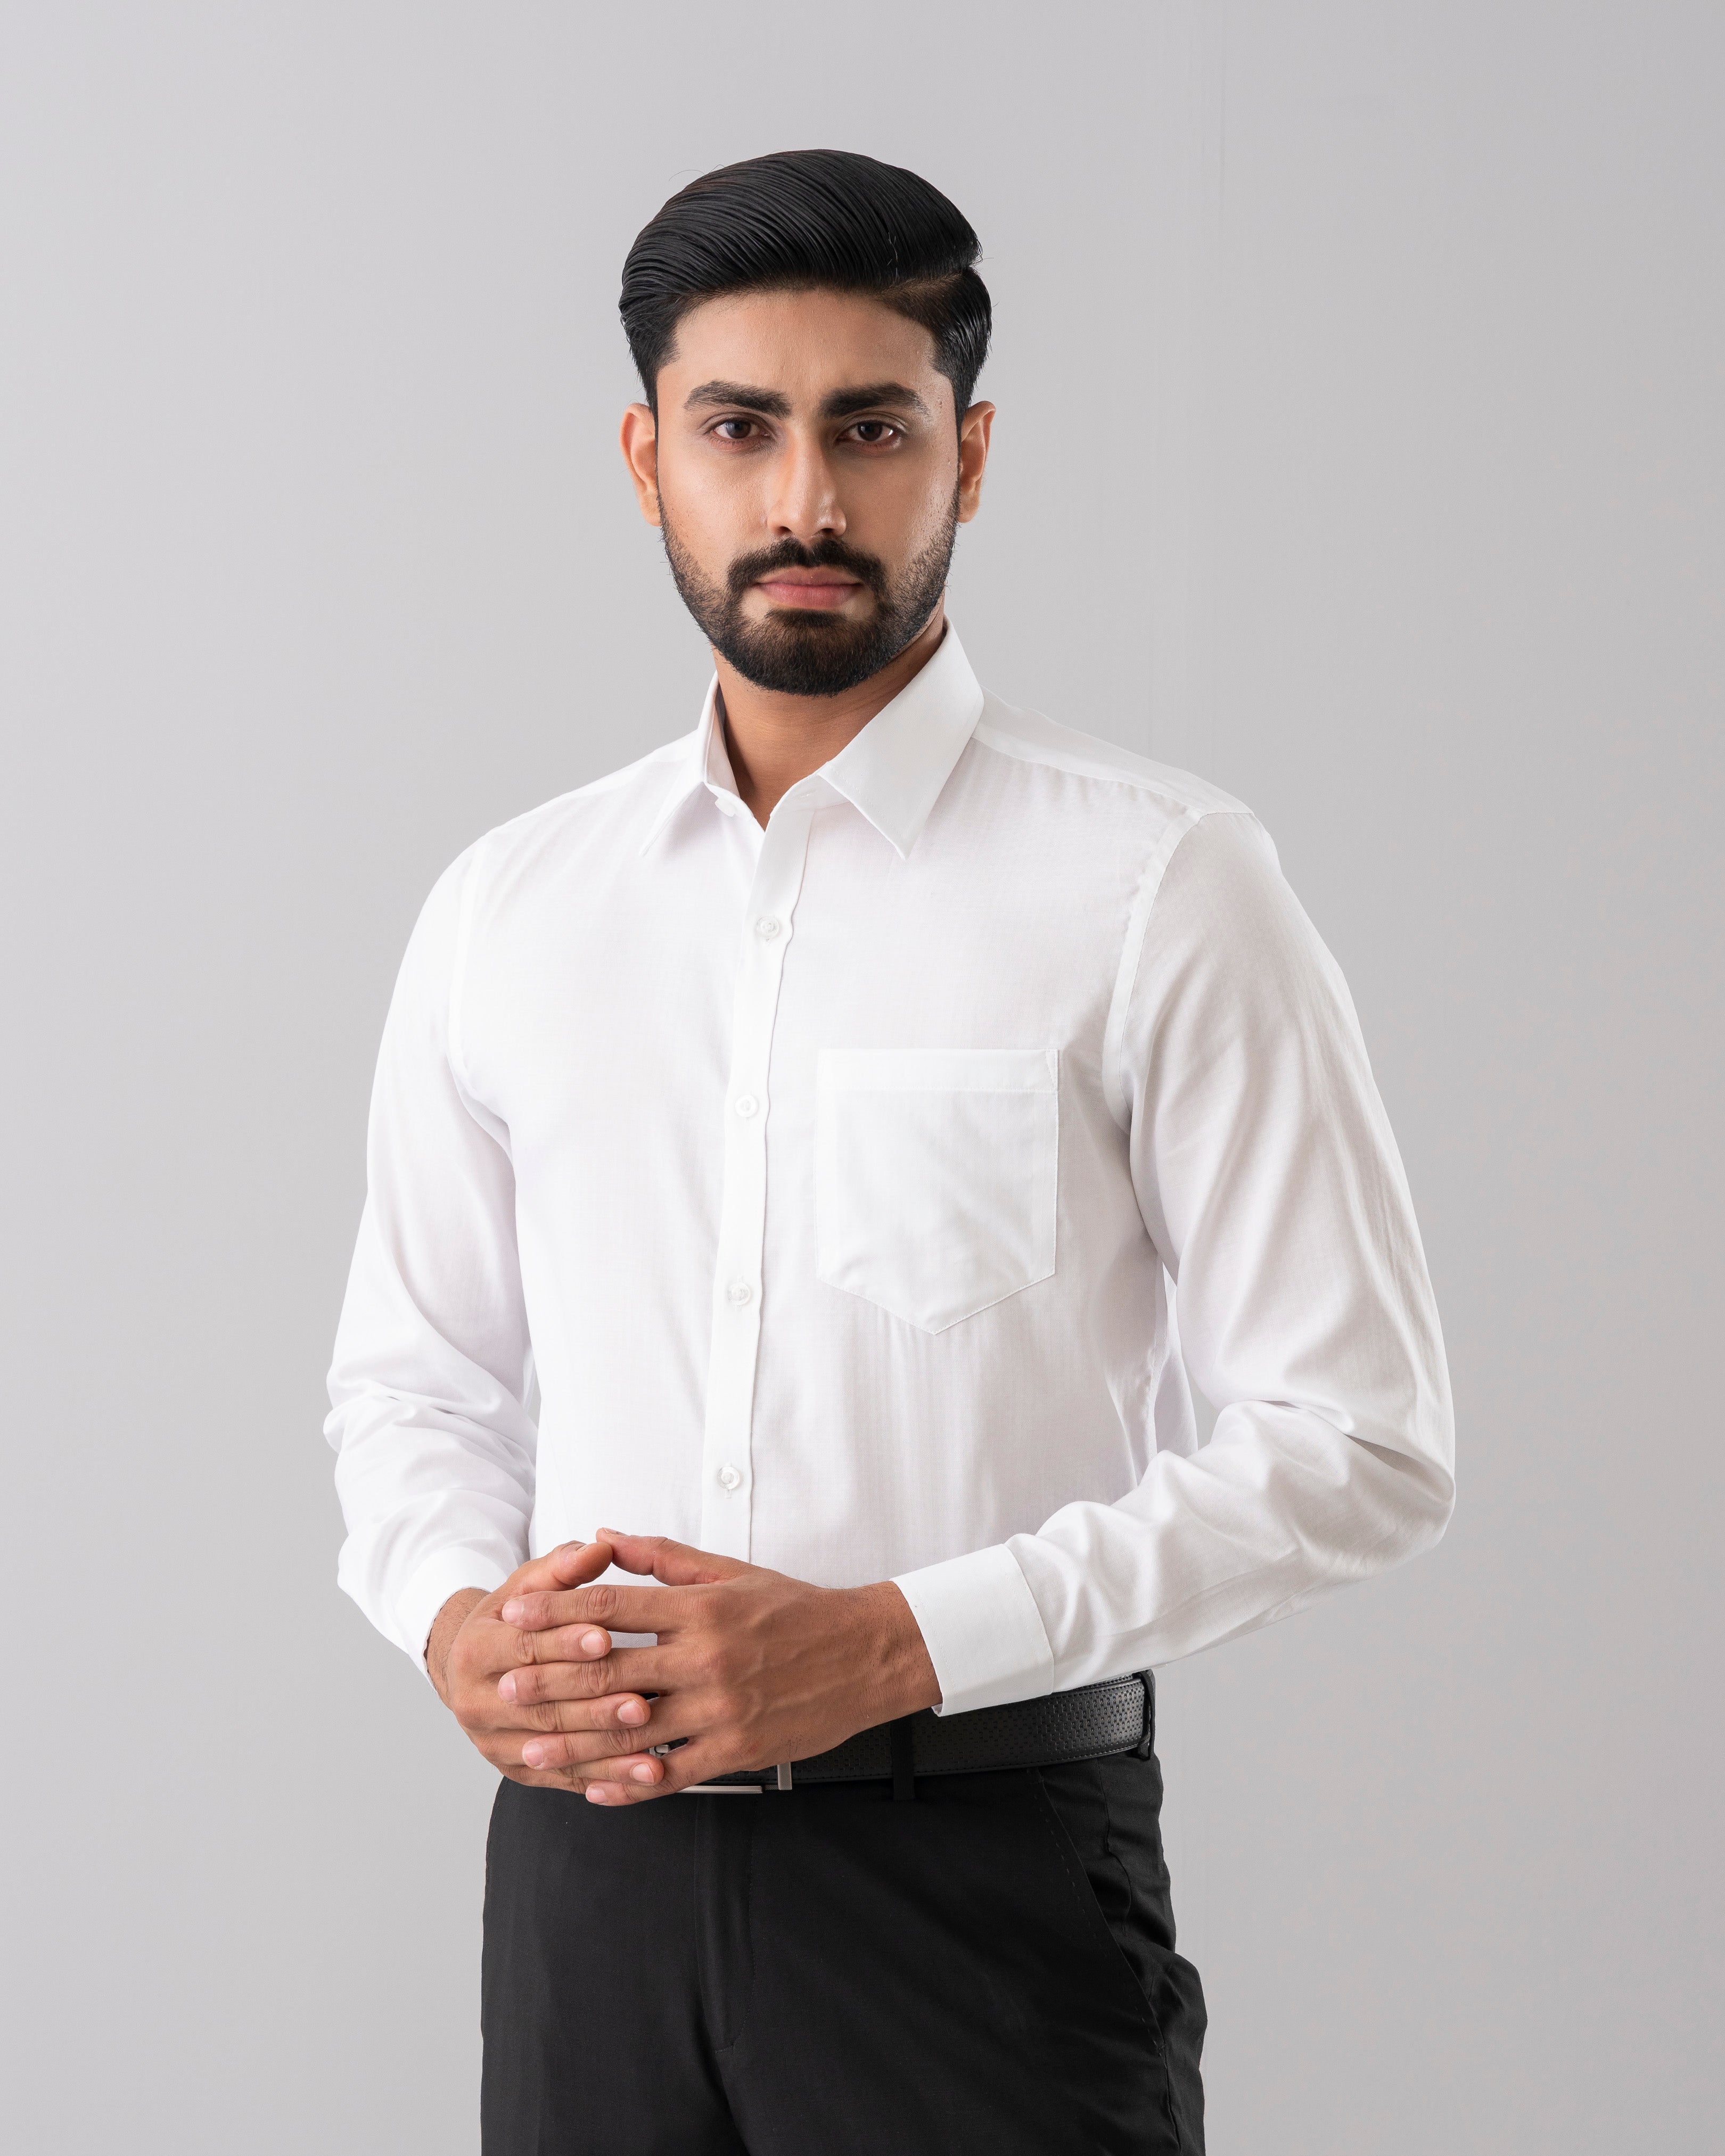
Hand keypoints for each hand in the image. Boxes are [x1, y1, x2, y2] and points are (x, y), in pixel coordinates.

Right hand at [426, 1540, 666, 1794]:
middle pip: (542, 1704)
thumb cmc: (512, 1618)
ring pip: (556, 1748)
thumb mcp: (529, 1585)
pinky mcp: (518, 1772)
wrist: (473, 1668)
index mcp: (475, 1651)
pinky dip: (608, 1777)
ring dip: (607, 1746)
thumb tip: (602, 1545)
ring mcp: (495, 1744)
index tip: (608, 1637)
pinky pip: (566, 1777)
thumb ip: (564, 1567)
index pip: (525, 1648)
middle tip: (643, 1700)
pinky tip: (647, 1773)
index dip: (566, 1642)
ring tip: (653, 1739)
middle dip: (594, 1701)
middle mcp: (476, 1703)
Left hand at [495, 1531, 940, 1805]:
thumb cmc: (796, 1609)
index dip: (557, 1609)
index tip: (515, 1614)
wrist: (867, 1654)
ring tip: (531, 1751)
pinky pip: (674, 1772)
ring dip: (577, 1743)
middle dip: (551, 1680)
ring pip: (635, 1730)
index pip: (613, 1606)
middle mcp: (707, 1658)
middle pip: (611, 1670)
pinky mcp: (739, 1749)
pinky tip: (595, 1790)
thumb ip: (664, 1558)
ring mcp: (722, 1709)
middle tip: (505, 1686)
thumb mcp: (732, 1571)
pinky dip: (631, 1785)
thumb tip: (604, 1535)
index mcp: (702, 1609)